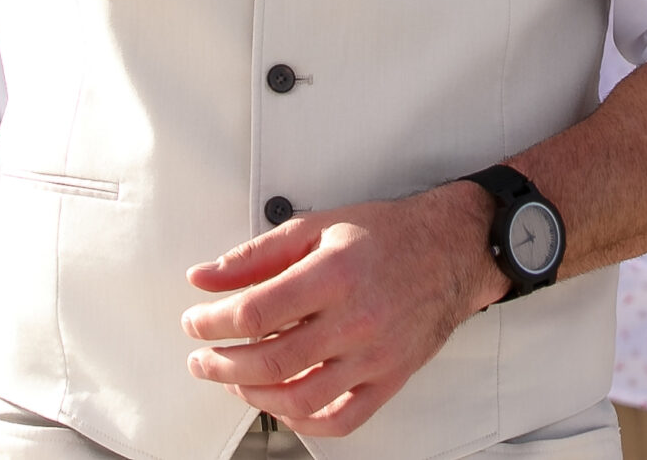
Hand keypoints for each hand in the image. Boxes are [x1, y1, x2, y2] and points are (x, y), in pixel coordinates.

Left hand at [179, 182, 507, 437]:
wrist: (451, 250)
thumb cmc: (385, 236)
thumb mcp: (316, 227)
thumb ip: (255, 256)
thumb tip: (204, 278)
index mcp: (333, 274)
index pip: (255, 313)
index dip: (212, 323)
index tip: (195, 322)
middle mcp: (356, 319)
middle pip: (270, 362)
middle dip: (221, 365)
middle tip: (202, 359)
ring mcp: (375, 355)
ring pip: (299, 398)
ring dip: (253, 396)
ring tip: (234, 381)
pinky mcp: (390, 379)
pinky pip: (341, 419)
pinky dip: (302, 420)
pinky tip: (281, 402)